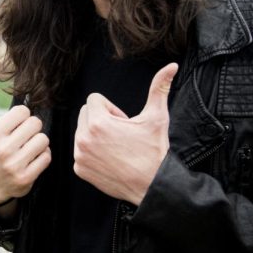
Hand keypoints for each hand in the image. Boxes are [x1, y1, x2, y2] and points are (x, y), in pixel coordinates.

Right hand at [0, 80, 50, 205]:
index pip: (23, 111)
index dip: (21, 118)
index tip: (14, 127)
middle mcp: (2, 149)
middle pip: (36, 123)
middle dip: (32, 129)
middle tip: (22, 138)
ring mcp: (13, 165)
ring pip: (43, 139)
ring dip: (39, 144)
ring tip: (27, 149)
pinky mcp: (26, 178)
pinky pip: (47, 156)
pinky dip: (42, 157)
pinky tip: (31, 161)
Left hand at [74, 63, 176, 205]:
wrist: (153, 185)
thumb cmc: (154, 150)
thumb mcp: (156, 117)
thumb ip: (159, 88)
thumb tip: (172, 66)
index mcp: (98, 122)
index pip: (94, 100)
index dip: (111, 109)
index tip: (124, 122)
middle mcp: (84, 138)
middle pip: (85, 114)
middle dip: (101, 119)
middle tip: (121, 134)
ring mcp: (80, 155)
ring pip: (81, 132)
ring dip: (95, 135)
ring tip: (116, 147)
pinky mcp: (80, 169)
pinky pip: (80, 151)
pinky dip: (92, 153)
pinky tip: (110, 159)